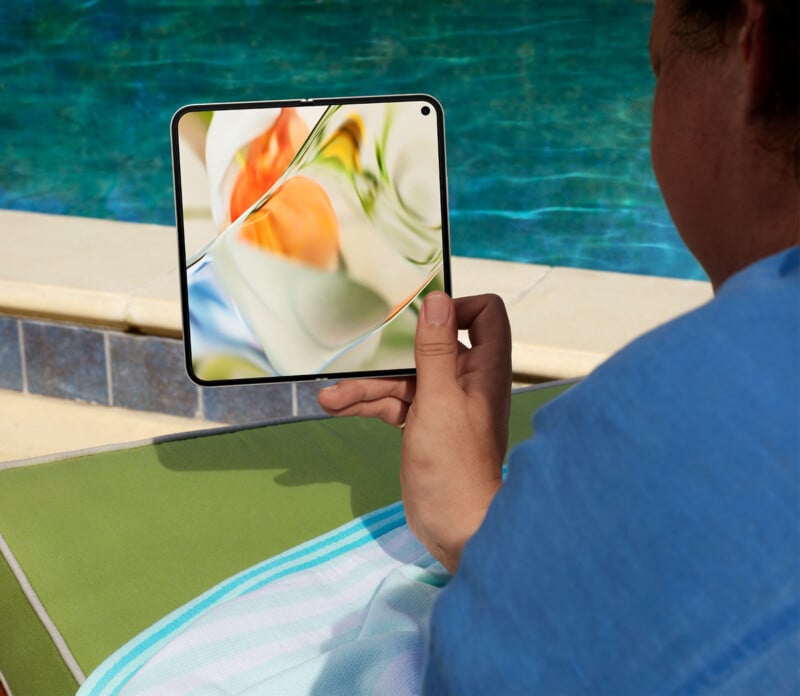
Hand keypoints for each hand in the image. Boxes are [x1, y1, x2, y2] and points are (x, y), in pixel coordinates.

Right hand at [318, 292, 511, 572]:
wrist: (454, 526)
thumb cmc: (453, 463)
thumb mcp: (438, 399)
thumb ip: (436, 348)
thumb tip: (437, 299)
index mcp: (484, 367)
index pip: (485, 314)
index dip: (456, 307)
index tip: (422, 316)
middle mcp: (467, 379)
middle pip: (430, 346)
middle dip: (391, 351)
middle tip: (359, 347)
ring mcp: (444, 402)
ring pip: (405, 377)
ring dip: (368, 384)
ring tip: (330, 396)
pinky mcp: (424, 423)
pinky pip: (395, 401)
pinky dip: (369, 403)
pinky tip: (336, 407)